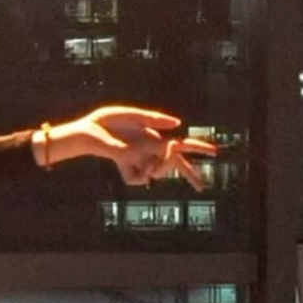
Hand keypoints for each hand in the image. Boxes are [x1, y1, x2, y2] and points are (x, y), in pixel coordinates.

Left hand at [66, 106, 218, 190]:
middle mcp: (149, 152)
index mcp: (154, 138)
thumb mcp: (132, 115)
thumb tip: (179, 123)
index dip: (198, 147)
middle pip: (175, 165)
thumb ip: (155, 119)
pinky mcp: (126, 170)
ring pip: (157, 172)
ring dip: (156, 166)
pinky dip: (132, 170)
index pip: (180, 145)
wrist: (86, 133)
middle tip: (202, 187)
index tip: (216, 152)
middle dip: (189, 174)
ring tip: (137, 152)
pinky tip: (121, 159)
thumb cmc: (106, 122)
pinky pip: (137, 178)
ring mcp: (139, 162)